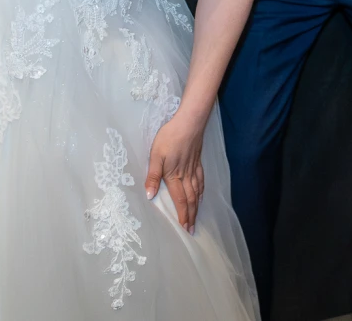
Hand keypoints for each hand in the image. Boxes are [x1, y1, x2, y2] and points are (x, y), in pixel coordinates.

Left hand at [145, 113, 205, 234]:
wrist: (189, 122)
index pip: (180, 200)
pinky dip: (201, 191)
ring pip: (197, 192)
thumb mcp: (155, 156)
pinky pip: (201, 180)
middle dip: (191, 215)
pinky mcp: (197, 161)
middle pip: (190, 199)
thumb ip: (153, 176)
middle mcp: (186, 175)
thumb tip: (149, 196)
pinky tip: (201, 194)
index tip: (184, 228)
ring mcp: (193, 168)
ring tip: (196, 217)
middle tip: (192, 229)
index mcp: (174, 176)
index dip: (182, 215)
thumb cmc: (169, 137)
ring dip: (196, 206)